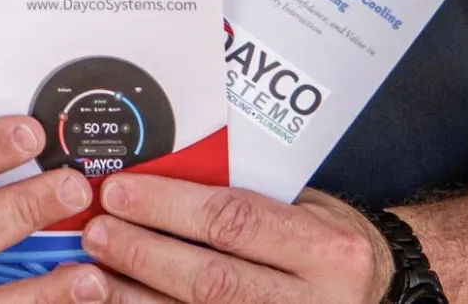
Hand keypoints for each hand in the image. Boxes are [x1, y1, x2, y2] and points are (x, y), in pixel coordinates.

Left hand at [71, 177, 394, 302]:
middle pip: (211, 281)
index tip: (120, 192)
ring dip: (137, 300)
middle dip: (144, 255)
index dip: (168, 207)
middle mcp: (313, 302)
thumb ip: (239, 194)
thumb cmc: (325, 239)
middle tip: (96, 232)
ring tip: (91, 276)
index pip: (233, 221)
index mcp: (324, 250)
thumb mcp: (300, 203)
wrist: (376, 292)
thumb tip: (156, 177)